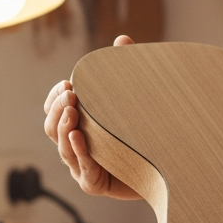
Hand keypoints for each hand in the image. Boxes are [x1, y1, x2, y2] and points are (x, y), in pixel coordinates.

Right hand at [42, 35, 140, 199]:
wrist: (169, 168)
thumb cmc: (146, 133)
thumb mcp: (136, 99)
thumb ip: (127, 71)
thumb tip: (122, 39)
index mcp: (79, 126)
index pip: (54, 110)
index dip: (54, 98)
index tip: (67, 85)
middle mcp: (76, 146)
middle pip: (52, 127)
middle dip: (57, 109)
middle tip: (70, 95)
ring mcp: (82, 167)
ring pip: (63, 147)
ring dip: (64, 127)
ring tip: (72, 111)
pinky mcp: (94, 183)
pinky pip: (82, 168)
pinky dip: (79, 151)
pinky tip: (78, 137)